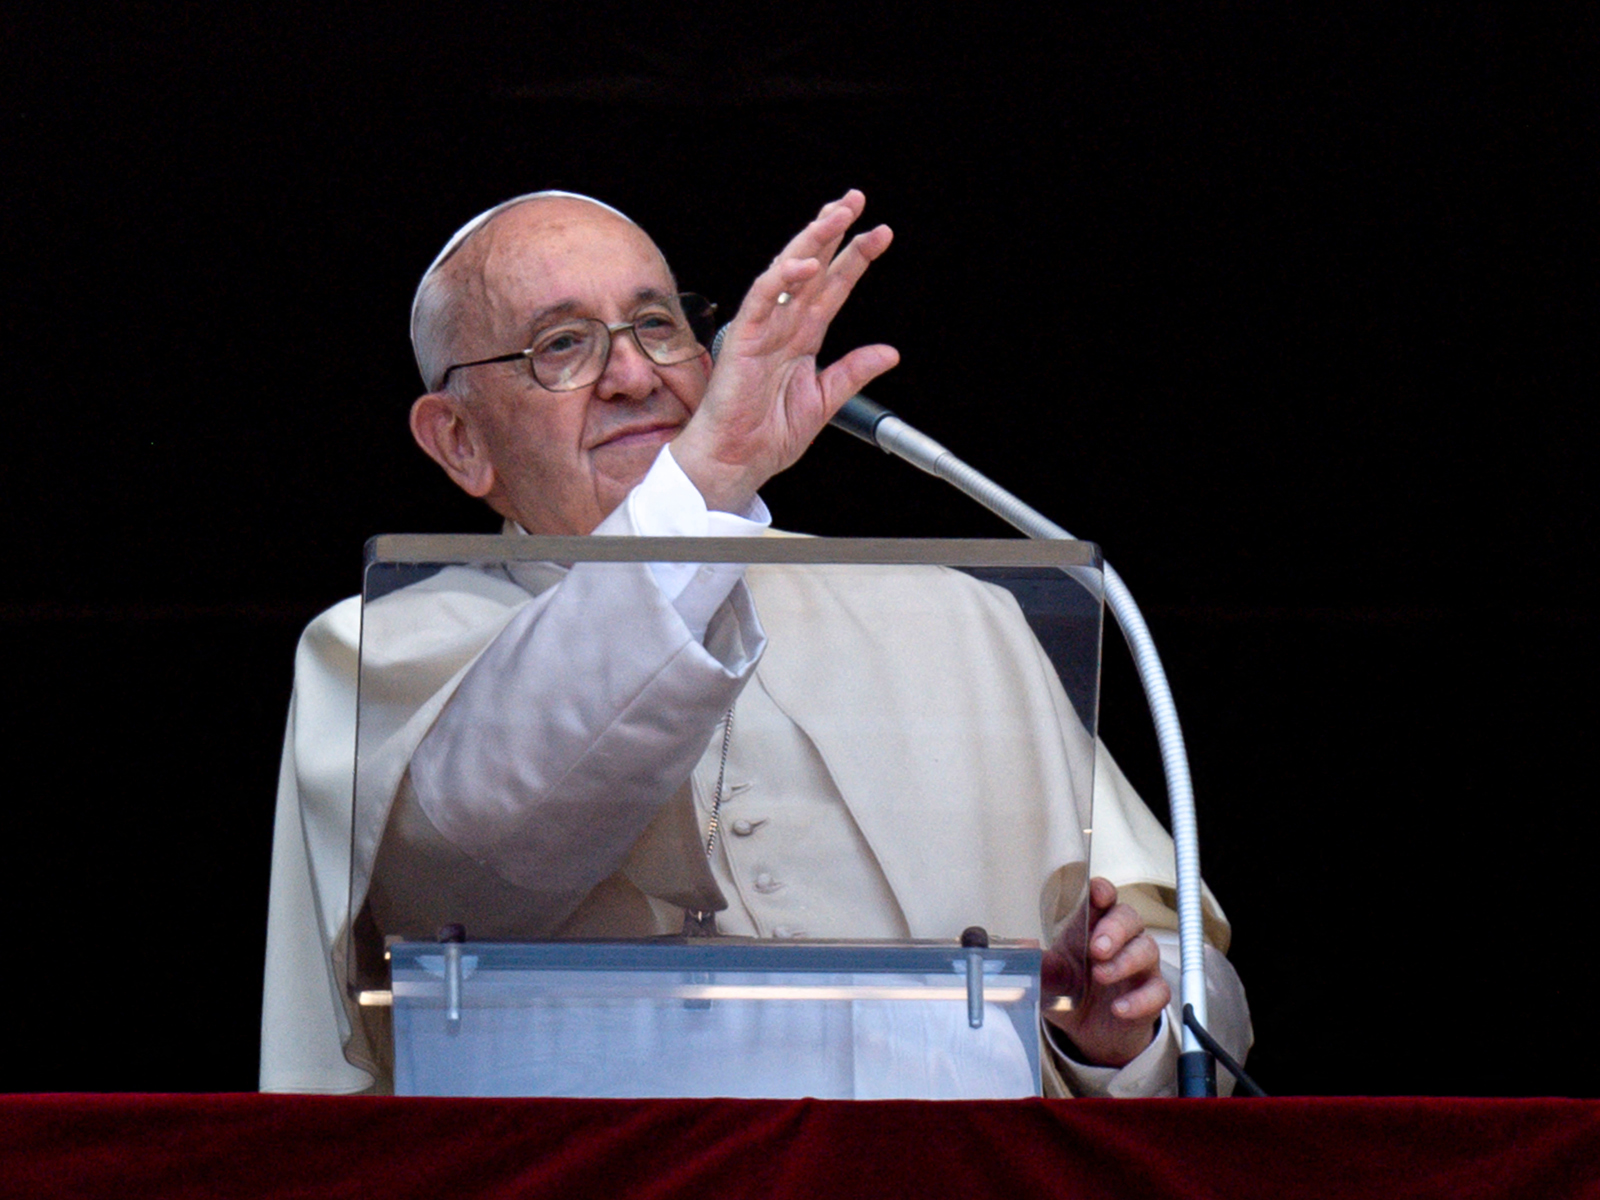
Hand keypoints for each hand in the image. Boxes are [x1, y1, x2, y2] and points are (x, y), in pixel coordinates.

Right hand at [672, 189, 898, 512]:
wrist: (738, 461)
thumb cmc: (766, 435)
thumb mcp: (824, 400)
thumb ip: (853, 372)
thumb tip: (889, 352)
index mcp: (801, 337)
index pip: (832, 287)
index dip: (855, 259)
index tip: (880, 234)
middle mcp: (782, 325)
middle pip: (812, 268)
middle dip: (833, 232)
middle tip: (856, 202)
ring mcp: (761, 329)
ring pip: (787, 272)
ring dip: (812, 241)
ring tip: (838, 215)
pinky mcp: (742, 339)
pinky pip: (762, 300)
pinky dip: (782, 280)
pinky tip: (806, 264)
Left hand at [1043, 876, 1171, 1067]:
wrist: (1088, 1032)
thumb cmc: (1072, 991)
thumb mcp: (1051, 981)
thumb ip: (1042, 967)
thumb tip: (1025, 953)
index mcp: (1091, 927)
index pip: (1102, 898)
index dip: (1102, 891)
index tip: (1098, 894)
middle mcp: (1120, 940)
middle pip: (1129, 918)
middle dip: (1115, 929)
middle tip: (1097, 948)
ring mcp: (1139, 966)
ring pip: (1147, 949)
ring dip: (1125, 961)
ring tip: (1100, 975)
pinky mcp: (1151, 994)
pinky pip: (1157, 990)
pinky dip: (1140, 999)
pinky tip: (1119, 1008)